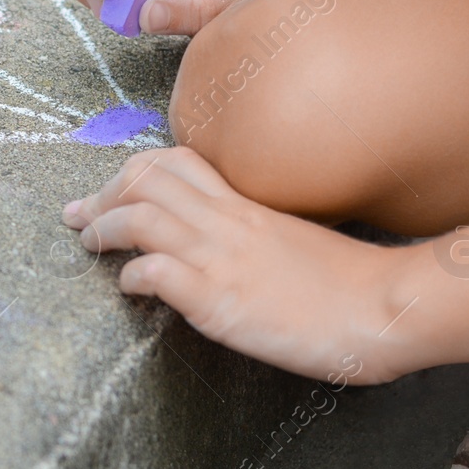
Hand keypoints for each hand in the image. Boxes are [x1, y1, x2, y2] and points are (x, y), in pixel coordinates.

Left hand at [62, 147, 468, 384]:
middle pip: (145, 177)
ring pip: (141, 214)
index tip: (112, 191)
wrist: (387, 308)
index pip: (176, 160)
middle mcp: (228, 221)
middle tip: (81, 216)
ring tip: (89, 244)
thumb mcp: (293, 242)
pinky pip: (156, 271)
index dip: (133, 171)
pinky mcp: (220, 299)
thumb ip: (254, 233)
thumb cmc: (350, 283)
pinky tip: (131, 288)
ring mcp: (222, 257)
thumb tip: (224, 245)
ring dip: (104, 228)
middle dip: (103, 193)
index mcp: (246, 204)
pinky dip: (132, 276)